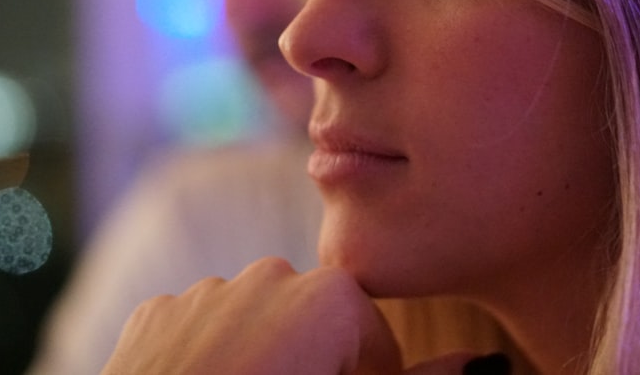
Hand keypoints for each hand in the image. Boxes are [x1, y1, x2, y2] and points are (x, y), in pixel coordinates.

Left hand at [101, 257, 404, 374]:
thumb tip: (485, 363)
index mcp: (329, 297)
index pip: (378, 343)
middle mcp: (269, 275)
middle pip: (320, 325)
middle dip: (320, 368)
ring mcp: (205, 291)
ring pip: (260, 324)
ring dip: (266, 362)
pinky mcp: (154, 314)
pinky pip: (204, 328)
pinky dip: (213, 360)